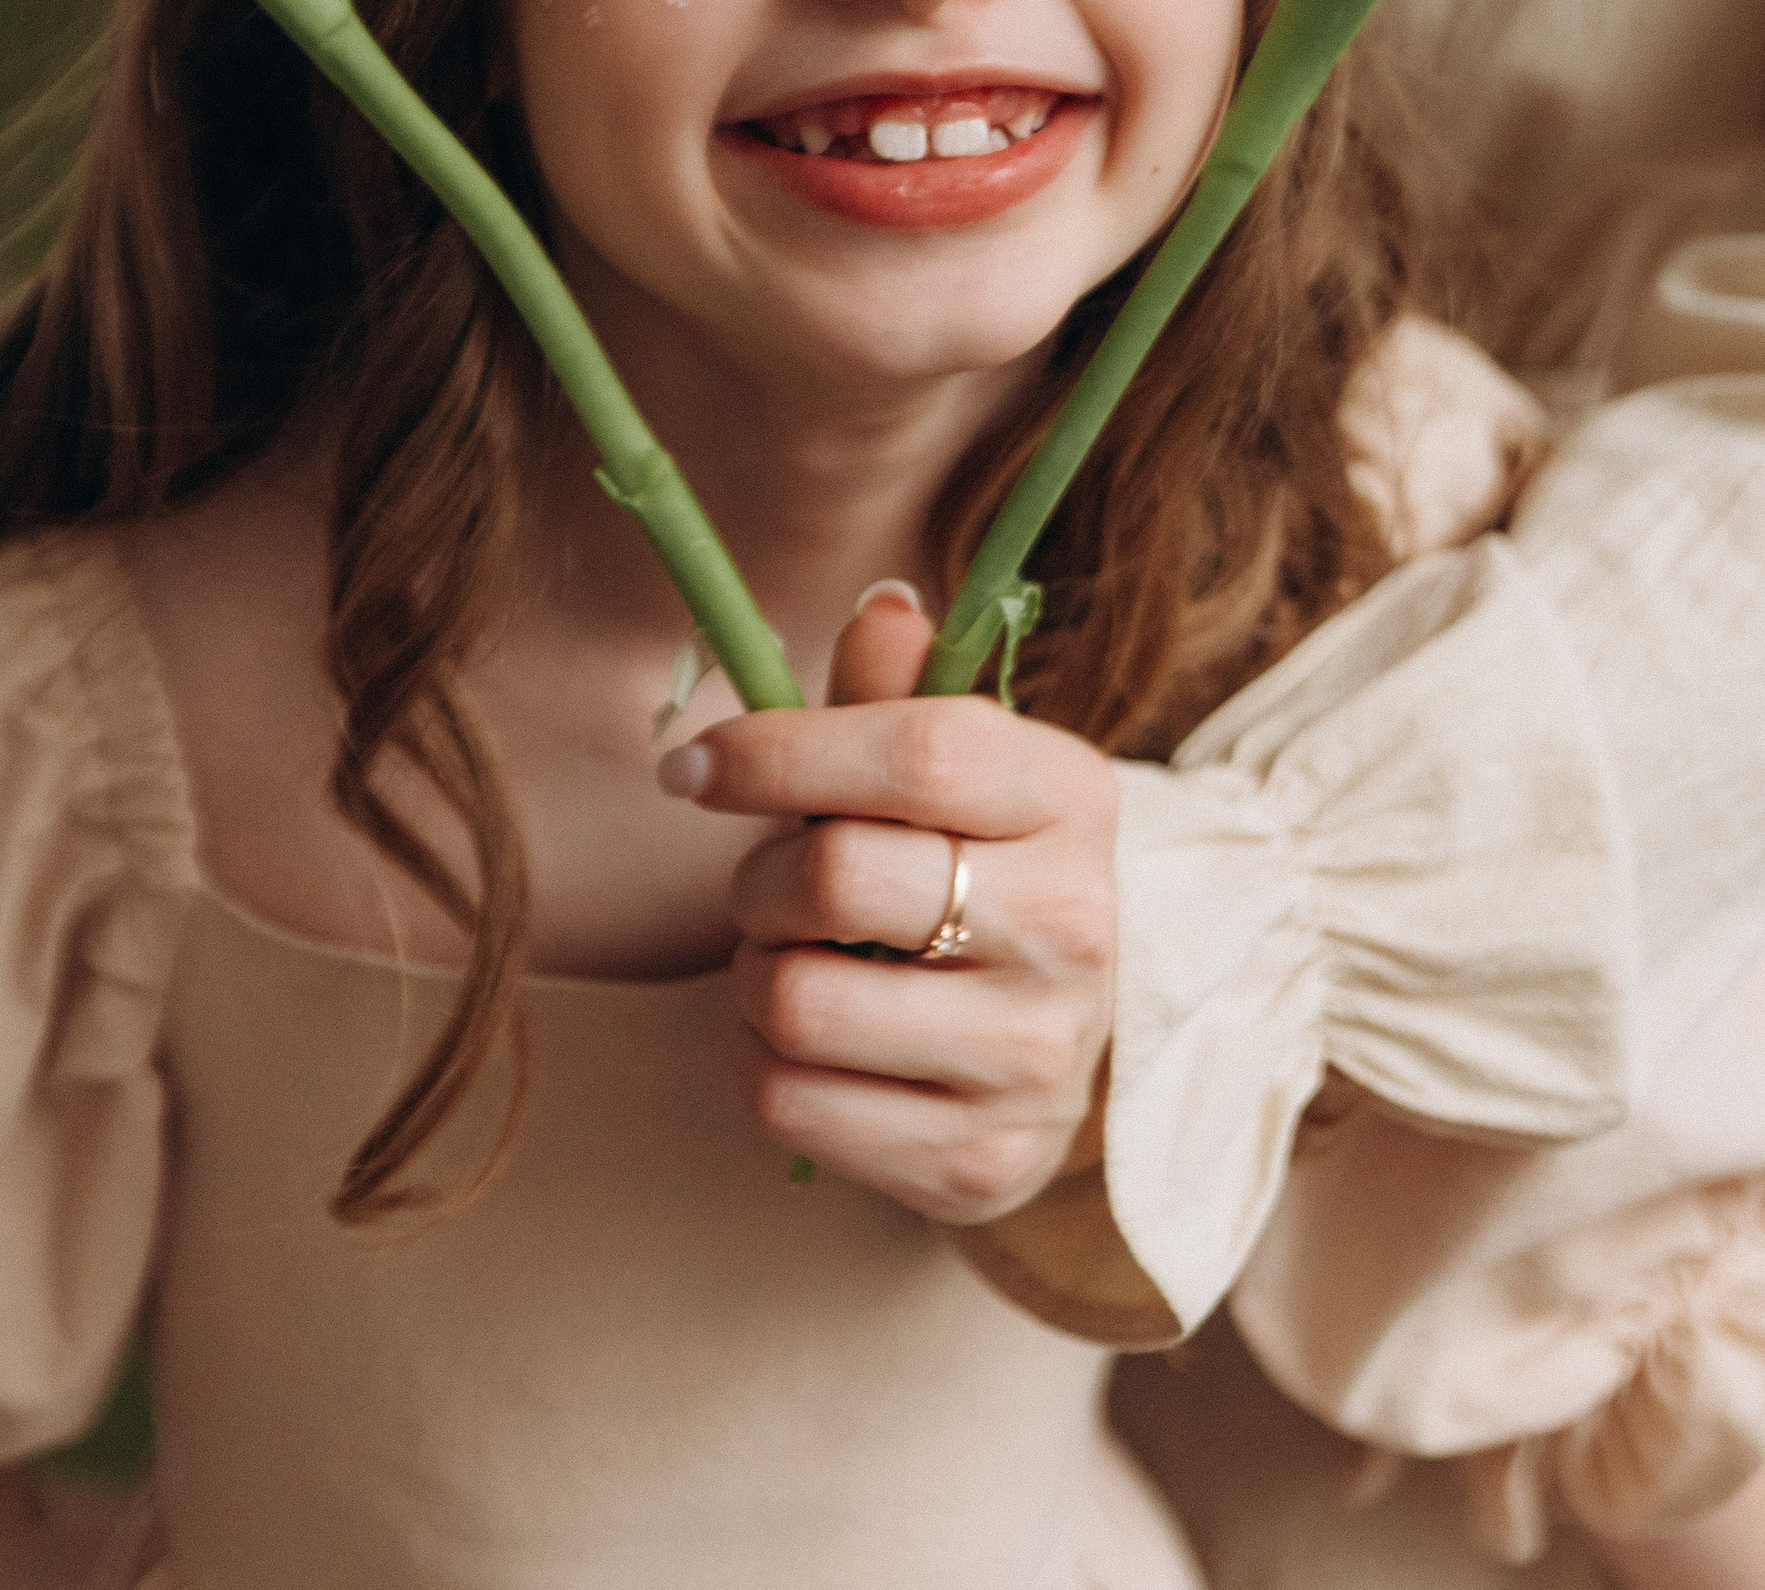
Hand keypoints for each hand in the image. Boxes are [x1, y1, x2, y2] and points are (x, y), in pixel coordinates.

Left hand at [654, 585, 1120, 1220]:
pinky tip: (808, 1040)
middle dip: (760, 873)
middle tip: (770, 879)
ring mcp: (1034, 1054)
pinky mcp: (981, 1158)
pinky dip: (759, 1063)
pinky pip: (789, 1103)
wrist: (1067, 1036)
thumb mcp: (963, 764)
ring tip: (795, 959)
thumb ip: (899, 689)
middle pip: (837, 875)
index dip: (777, 750)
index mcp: (1069, 798)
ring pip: (797, 1001)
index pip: (916, 752)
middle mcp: (1073, 926)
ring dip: (755, 974)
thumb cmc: (978, 867)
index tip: (692, 768)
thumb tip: (882, 607)